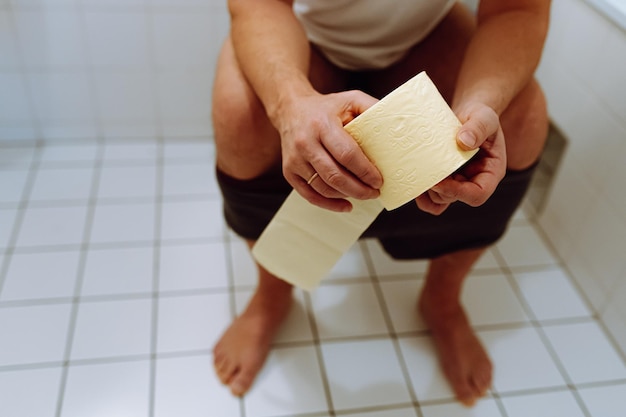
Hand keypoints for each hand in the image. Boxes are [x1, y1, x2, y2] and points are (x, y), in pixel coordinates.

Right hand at [277, 90, 382, 211]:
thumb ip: (372, 109)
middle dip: (359, 189)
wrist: (290, 109)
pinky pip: (309, 195)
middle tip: (375, 192)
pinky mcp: (288, 172)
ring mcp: (294, 160)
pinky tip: (345, 205)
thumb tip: (397, 125)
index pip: (347, 154)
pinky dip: (329, 204)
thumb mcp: (351, 99)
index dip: (365, 171)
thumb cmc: (326, 106)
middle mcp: (305, 143)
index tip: (379, 180)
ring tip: (364, 195)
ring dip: (347, 196)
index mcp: (322, 125)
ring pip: (323, 187)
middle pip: (335, 176)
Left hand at [415, 102, 506, 214]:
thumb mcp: (484, 116)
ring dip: (427, 190)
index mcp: (491, 172)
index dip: (457, 192)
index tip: (439, 180)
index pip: (478, 194)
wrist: (466, 115)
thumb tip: (464, 141)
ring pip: (440, 200)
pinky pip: (431, 199)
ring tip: (418, 170)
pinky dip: (421, 195)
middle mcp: (474, 182)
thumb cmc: (479, 116)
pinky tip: (413, 179)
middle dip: (438, 187)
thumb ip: (478, 127)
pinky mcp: (443, 181)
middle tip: (423, 168)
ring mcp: (457, 183)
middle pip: (455, 198)